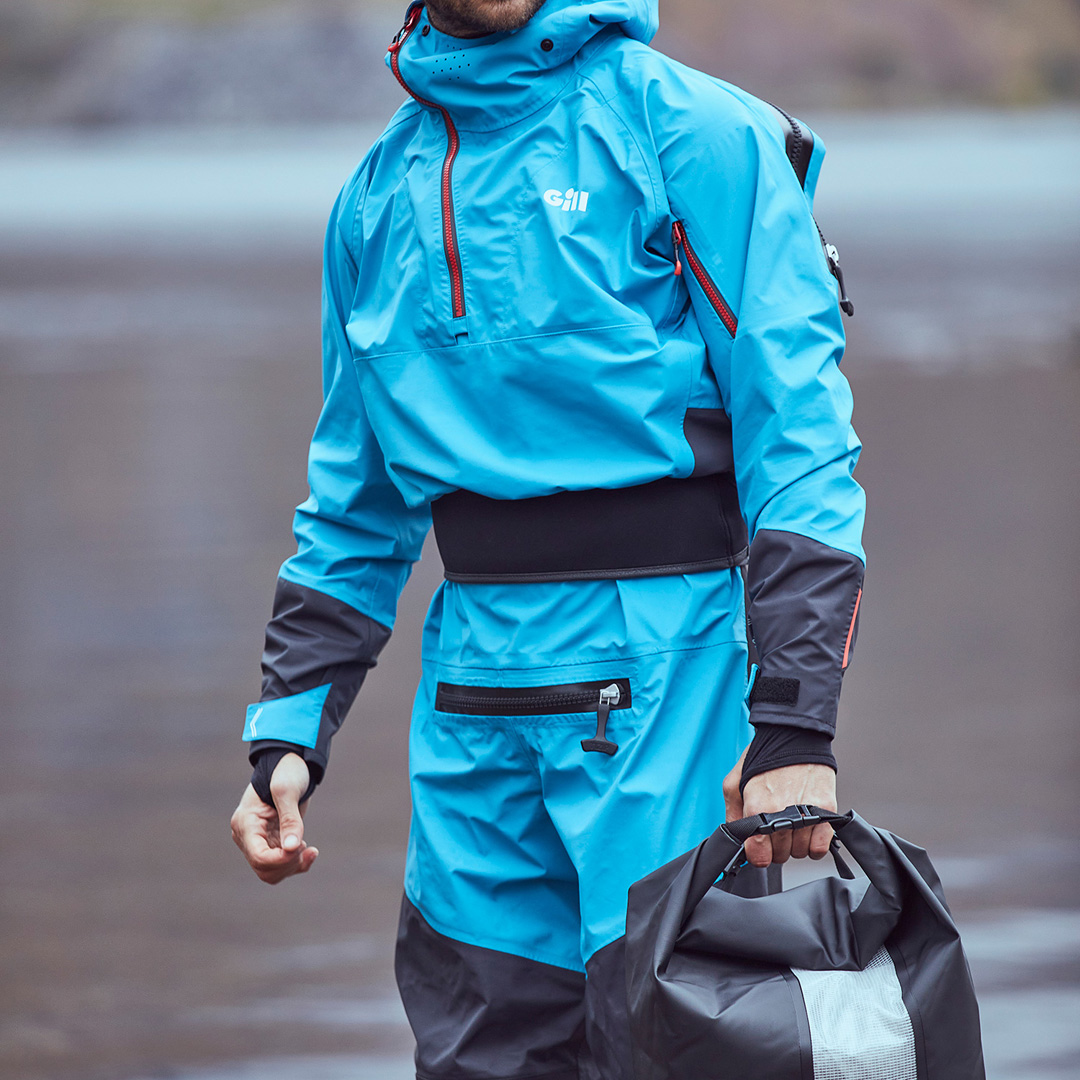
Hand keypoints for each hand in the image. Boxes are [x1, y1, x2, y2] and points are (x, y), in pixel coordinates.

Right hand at [230, 753, 317, 883]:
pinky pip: (280, 864)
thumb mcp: (289, 790)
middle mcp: (247, 835)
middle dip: (288, 863)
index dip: (281, 859)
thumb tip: (291, 848)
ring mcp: (258, 840)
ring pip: (271, 871)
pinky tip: (310, 852)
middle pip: (264, 868)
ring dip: (293, 866)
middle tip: (307, 847)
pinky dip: (296, 864)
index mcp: (245, 823)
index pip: (259, 857)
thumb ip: (291, 820)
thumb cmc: (287, 771)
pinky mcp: (271, 842)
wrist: (291, 763)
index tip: (302, 847)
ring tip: (310, 850)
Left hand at [723, 751, 836, 867]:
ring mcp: (806, 812)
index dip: (757, 854)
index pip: (758, 855)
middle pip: (779, 856)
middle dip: (776, 846)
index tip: (760, 847)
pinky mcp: (826, 810)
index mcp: (757, 805)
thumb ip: (733, 814)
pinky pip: (820, 848)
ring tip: (792, 822)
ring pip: (799, 853)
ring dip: (795, 844)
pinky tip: (807, 829)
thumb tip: (735, 839)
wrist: (794, 735)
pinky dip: (814, 844)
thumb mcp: (734, 782)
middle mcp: (781, 812)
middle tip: (776, 827)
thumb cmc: (764, 757)